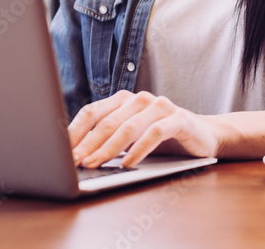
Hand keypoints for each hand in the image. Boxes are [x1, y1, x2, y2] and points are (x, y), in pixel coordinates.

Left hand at [68, 90, 217, 168]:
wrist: (203, 136)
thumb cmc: (161, 139)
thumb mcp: (131, 137)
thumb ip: (108, 139)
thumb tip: (75, 158)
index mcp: (124, 99)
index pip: (92, 112)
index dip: (75, 132)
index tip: (61, 153)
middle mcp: (141, 99)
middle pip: (108, 122)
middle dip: (88, 145)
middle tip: (75, 164)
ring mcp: (161, 106)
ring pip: (129, 127)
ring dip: (109, 149)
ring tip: (96, 165)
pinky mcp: (179, 119)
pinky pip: (155, 133)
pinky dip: (139, 149)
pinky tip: (128, 163)